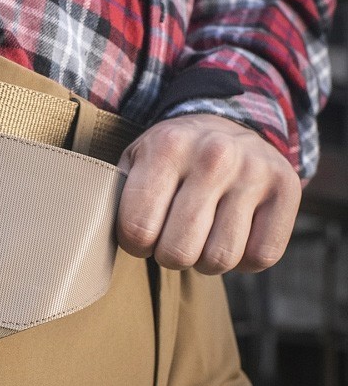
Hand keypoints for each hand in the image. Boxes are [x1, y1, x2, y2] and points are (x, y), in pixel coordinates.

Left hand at [116, 113, 301, 273]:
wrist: (228, 124)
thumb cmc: (172, 155)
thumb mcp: (137, 159)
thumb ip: (119, 194)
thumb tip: (99, 235)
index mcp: (167, 147)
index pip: (138, 228)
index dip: (135, 244)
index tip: (140, 235)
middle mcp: (214, 156)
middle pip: (179, 251)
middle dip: (168, 257)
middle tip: (170, 240)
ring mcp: (254, 172)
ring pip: (220, 259)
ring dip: (204, 261)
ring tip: (200, 237)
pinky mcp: (287, 189)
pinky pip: (261, 257)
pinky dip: (243, 260)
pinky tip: (232, 235)